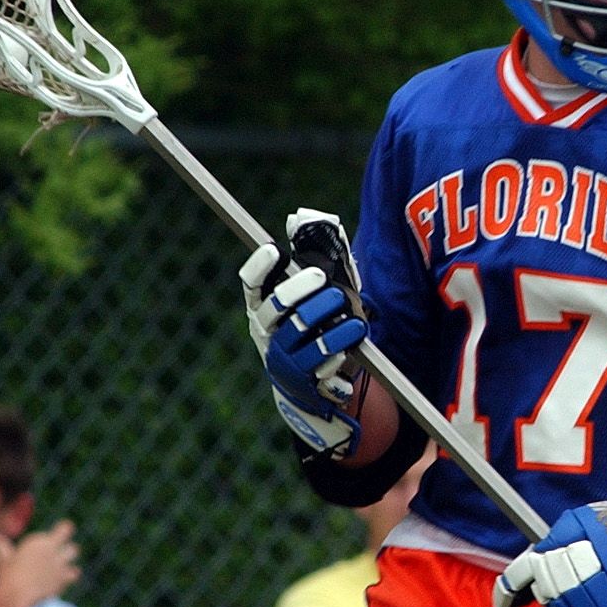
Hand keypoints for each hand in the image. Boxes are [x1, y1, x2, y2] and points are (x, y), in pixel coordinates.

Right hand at [0, 520, 81, 606]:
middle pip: (73, 547)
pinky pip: (74, 574)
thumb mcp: (2, 559)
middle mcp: (54, 551)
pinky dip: (69, 576)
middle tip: (56, 556)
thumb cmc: (6, 576)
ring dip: (69, 562)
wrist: (16, 596)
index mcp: (41, 541)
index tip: (57, 537)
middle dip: (67, 550)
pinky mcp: (63, 579)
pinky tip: (59, 580)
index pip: (66, 528)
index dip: (64, 531)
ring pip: (75, 557)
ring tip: (59, 568)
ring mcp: (60, 565)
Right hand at [240, 210, 368, 458]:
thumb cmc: (317, 327)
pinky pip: (321, 365)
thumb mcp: (315, 294)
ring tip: (355, 319)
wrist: (312, 388)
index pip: (251, 285)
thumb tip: (300, 218)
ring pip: (303, 334)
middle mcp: (267, 333)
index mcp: (263, 308)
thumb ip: (312, 257)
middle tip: (322, 279)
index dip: (259, 267)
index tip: (275, 250)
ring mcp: (283, 359)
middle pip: (276, 306)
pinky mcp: (304, 381)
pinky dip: (339, 353)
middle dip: (299, 289)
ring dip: (331, 322)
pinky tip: (350, 348)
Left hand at [492, 475, 606, 606]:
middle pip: (545, 593)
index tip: (503, 603)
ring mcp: (584, 605)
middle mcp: (567, 578)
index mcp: (558, 550)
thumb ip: (559, 542)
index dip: (508, 590)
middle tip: (580, 579)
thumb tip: (534, 559)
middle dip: (553, 588)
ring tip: (598, 591)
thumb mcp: (586, 521)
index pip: (522, 573)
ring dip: (572, 606)